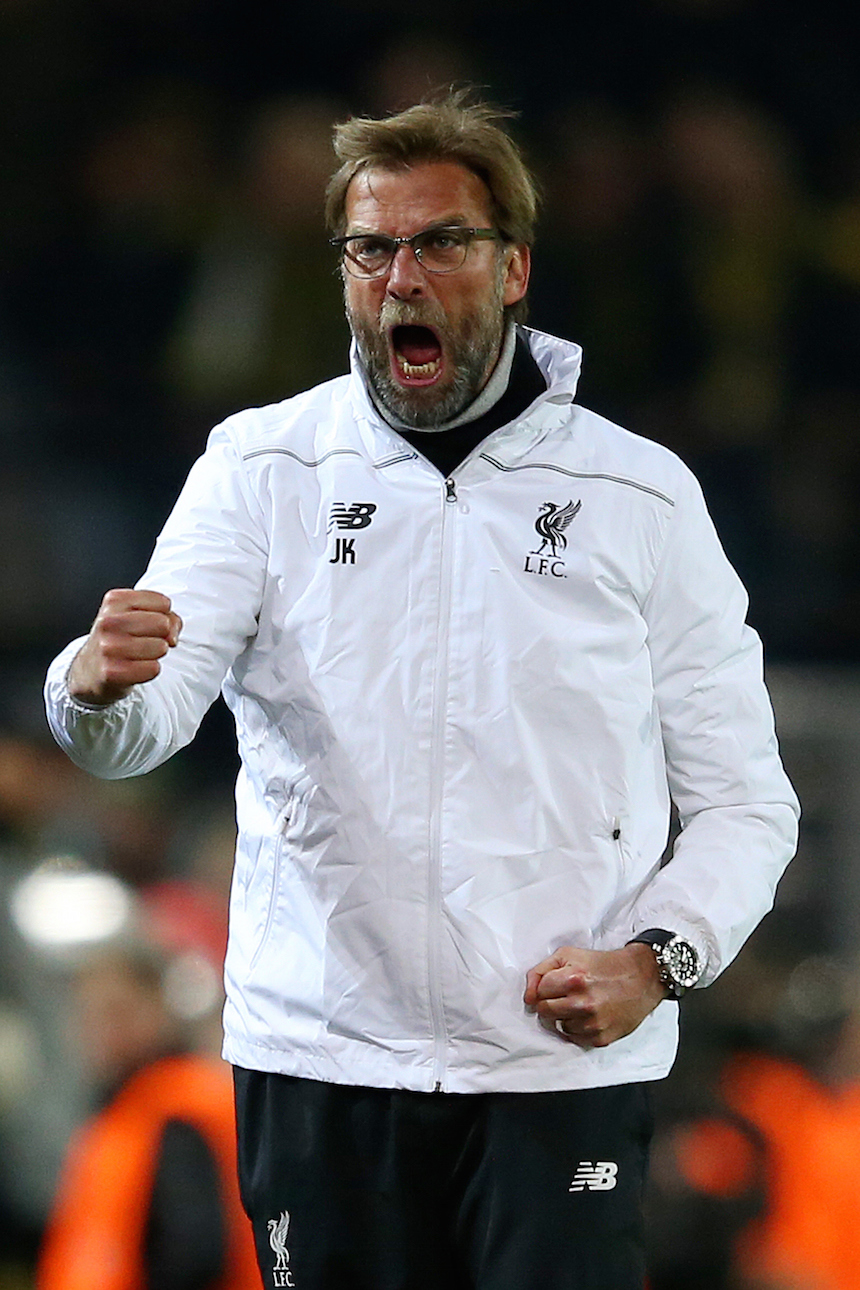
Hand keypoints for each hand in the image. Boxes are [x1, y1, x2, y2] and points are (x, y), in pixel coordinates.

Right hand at [68, 589, 181, 705]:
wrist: (91, 669)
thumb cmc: (120, 638)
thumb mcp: (139, 616)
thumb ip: (167, 617)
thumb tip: (172, 638)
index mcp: (115, 601)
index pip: (164, 603)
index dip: (164, 616)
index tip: (147, 624)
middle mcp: (108, 622)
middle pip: (163, 624)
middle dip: (162, 635)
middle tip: (144, 641)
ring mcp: (108, 647)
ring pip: (161, 647)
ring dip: (156, 654)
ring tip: (137, 655)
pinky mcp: (111, 672)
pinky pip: (153, 669)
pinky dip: (150, 670)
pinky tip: (135, 668)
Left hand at [523, 943, 666, 1047]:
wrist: (641, 977)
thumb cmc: (603, 965)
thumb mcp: (569, 955)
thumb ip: (541, 971)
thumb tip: (528, 997)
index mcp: (573, 979)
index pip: (539, 992)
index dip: (545, 987)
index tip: (556, 984)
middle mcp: (583, 1003)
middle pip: (544, 1012)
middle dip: (550, 1002)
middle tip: (565, 995)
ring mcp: (593, 1023)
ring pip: (559, 1026)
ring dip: (565, 1016)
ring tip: (581, 1004)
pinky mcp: (601, 1038)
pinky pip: (575, 1038)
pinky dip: (578, 1028)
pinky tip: (590, 1015)